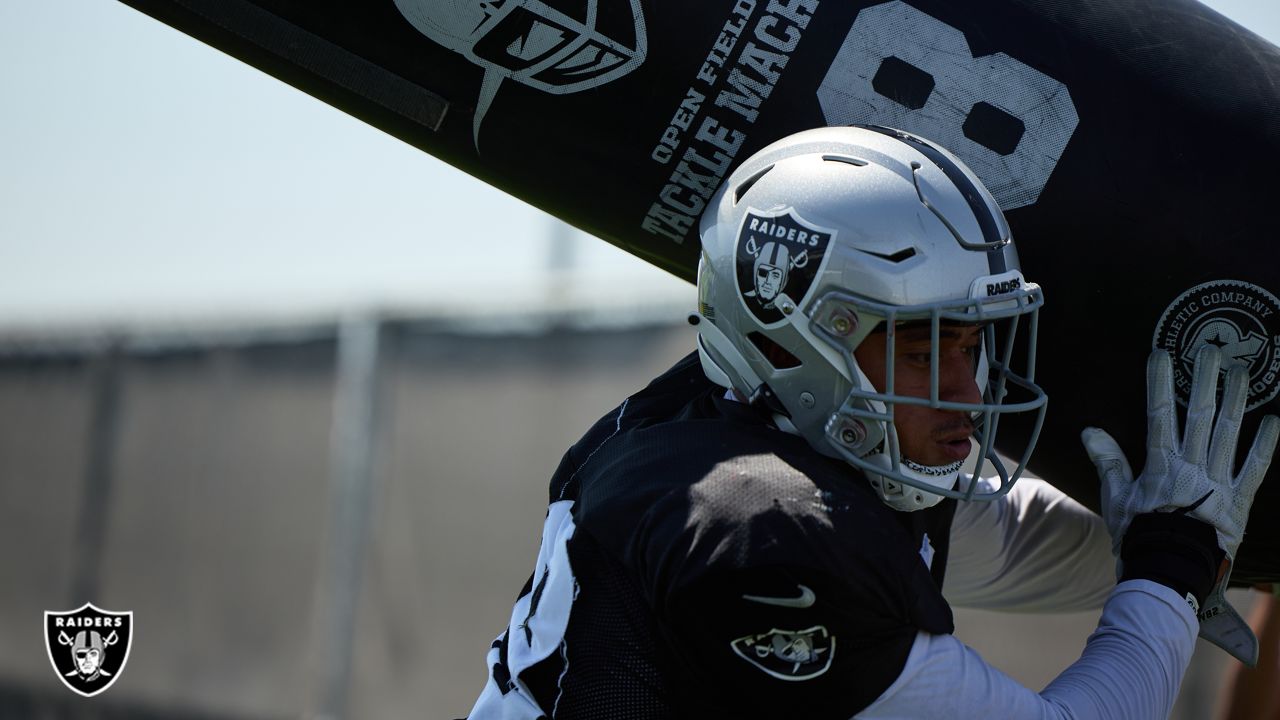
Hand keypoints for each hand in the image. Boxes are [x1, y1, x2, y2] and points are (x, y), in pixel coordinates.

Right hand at [1082, 346, 1278, 664]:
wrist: (1170, 573)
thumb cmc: (1139, 537)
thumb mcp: (1117, 500)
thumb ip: (1109, 463)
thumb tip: (1091, 431)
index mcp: (1160, 466)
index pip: (1159, 415)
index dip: (1160, 383)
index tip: (1162, 354)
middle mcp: (1192, 467)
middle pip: (1199, 415)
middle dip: (1204, 380)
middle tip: (1212, 349)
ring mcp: (1219, 482)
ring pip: (1229, 433)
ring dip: (1236, 399)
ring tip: (1243, 370)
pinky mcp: (1239, 501)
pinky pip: (1256, 469)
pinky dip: (1266, 445)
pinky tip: (1275, 419)